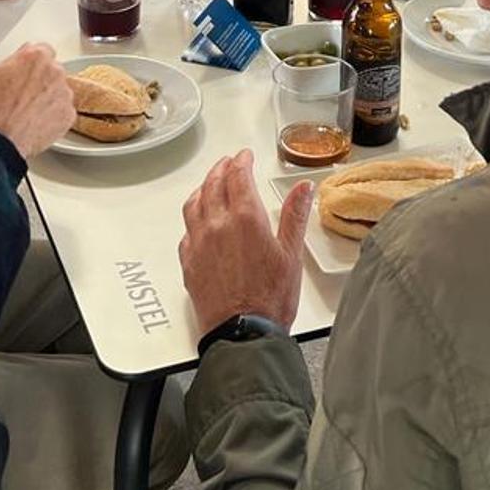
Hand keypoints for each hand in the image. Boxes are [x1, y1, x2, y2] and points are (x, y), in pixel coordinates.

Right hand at [0, 42, 75, 158]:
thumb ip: (14, 61)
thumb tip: (19, 61)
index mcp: (37, 56)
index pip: (43, 51)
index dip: (32, 64)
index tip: (28, 71)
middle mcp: (55, 72)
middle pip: (52, 71)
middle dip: (41, 81)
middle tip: (24, 95)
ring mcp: (64, 94)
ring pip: (58, 91)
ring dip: (48, 98)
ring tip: (28, 112)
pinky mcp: (68, 115)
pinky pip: (63, 111)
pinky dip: (53, 116)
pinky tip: (36, 122)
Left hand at [180, 150, 313, 335]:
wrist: (244, 333)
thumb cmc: (270, 299)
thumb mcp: (291, 254)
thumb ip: (295, 215)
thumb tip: (303, 188)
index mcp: (245, 218)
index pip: (238, 176)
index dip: (241, 161)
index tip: (245, 156)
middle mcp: (217, 225)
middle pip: (213, 184)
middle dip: (221, 169)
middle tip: (228, 163)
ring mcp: (199, 243)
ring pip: (194, 203)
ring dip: (202, 188)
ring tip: (210, 184)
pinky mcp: (189, 262)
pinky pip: (186, 231)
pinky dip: (192, 218)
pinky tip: (198, 222)